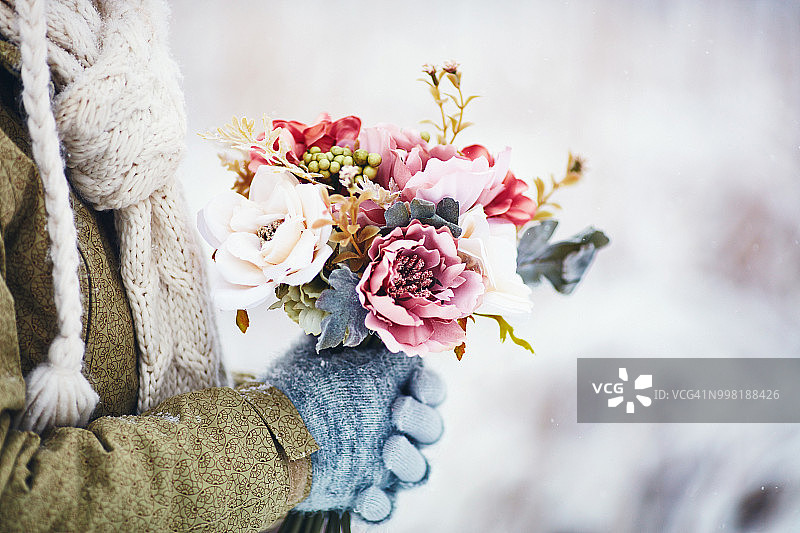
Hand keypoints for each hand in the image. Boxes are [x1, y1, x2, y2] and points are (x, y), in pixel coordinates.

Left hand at [263, 335, 444, 521]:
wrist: (257, 430)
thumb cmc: (296, 388)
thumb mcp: (324, 355)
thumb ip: (357, 337)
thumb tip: (372, 311)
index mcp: (391, 391)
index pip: (430, 390)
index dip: (430, 388)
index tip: (414, 383)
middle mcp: (394, 427)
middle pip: (432, 430)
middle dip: (421, 420)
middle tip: (397, 412)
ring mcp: (381, 465)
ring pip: (418, 471)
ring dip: (409, 461)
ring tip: (387, 450)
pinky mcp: (363, 494)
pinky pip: (386, 509)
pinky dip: (381, 506)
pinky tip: (365, 496)